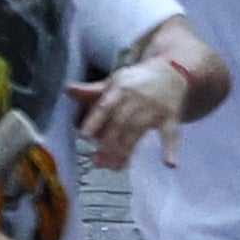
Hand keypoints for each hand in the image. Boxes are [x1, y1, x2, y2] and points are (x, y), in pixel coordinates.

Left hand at [70, 53, 195, 166]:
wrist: (172, 72)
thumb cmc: (137, 80)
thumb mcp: (115, 81)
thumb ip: (92, 90)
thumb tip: (68, 89)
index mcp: (121, 89)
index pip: (105, 106)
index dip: (94, 121)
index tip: (84, 136)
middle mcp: (137, 99)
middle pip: (120, 124)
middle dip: (108, 144)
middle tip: (97, 162)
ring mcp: (155, 109)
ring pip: (138, 132)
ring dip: (127, 152)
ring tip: (115, 167)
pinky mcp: (171, 118)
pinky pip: (171, 134)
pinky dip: (171, 149)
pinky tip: (170, 164)